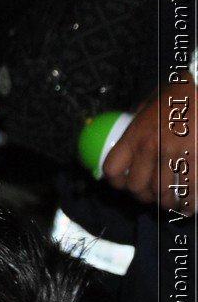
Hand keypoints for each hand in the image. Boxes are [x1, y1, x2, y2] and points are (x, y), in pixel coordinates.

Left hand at [104, 79, 196, 214]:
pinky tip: (189, 206)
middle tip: (153, 196)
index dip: (117, 182)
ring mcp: (173, 155)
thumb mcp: (151, 103)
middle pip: (136, 187)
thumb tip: (131, 129)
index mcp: (134, 134)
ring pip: (161, 193)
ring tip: (172, 204)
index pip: (112, 169)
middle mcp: (149, 147)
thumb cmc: (181, 94)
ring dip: (166, 203)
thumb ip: (139, 120)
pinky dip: (187, 203)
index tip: (125, 185)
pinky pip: (187, 191)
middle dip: (144, 196)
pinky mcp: (194, 159)